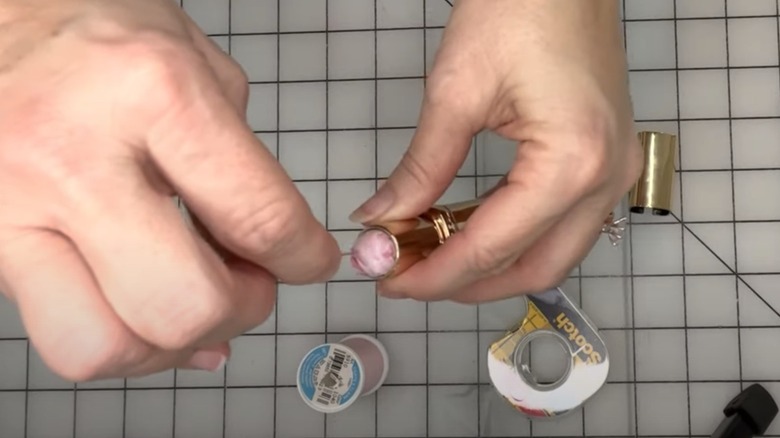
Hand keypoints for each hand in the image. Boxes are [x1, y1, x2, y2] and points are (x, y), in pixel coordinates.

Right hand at [0, 0, 339, 380]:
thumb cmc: (97, 32)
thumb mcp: (195, 61)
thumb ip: (240, 159)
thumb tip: (263, 256)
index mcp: (154, 91)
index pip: (258, 217)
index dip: (304, 258)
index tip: (311, 260)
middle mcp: (76, 156)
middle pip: (183, 306)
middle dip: (242, 310)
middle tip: (252, 282)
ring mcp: (14, 208)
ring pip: (103, 347)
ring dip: (173, 344)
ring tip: (194, 299)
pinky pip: (60, 335)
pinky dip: (122, 339)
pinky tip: (145, 306)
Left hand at [350, 0, 641, 301]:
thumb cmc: (516, 9)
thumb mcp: (455, 93)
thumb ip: (420, 169)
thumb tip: (379, 219)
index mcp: (572, 164)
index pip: (492, 248)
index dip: (435, 275)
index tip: (388, 281)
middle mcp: (605, 181)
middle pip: (532, 269)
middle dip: (466, 284)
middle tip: (407, 278)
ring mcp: (614, 174)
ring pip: (551, 254)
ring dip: (491, 266)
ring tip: (431, 259)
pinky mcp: (605, 162)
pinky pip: (560, 225)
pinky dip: (512, 238)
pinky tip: (468, 232)